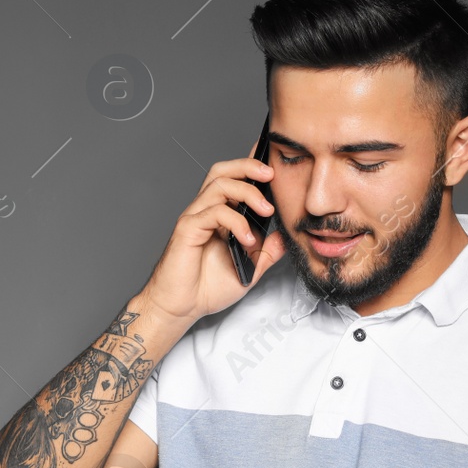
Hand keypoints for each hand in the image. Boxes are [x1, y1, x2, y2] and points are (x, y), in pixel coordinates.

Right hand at [142, 136, 285, 325]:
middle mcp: (205, 210)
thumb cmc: (207, 287)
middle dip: (248, 166)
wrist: (182, 308)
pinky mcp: (188, 229)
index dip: (251, 165)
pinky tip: (247, 238)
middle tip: (272, 174)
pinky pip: (213, 212)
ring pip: (219, 185)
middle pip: (223, 171)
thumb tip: (285, 235)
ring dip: (247, 193)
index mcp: (219, 215)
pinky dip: (235, 221)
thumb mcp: (250, 268)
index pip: (235, 180)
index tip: (273, 159)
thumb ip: (267, 250)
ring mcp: (195, 218)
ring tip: (267, 209)